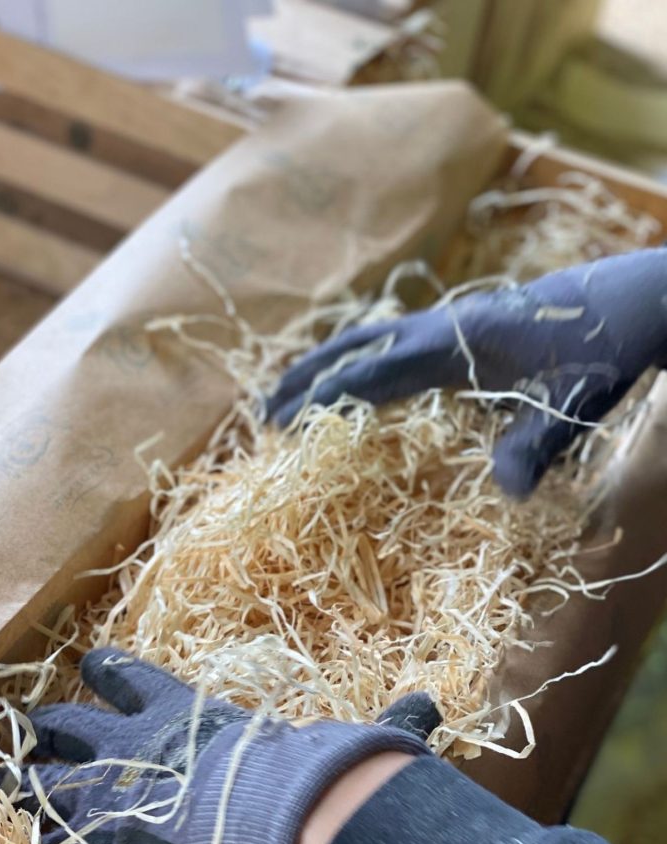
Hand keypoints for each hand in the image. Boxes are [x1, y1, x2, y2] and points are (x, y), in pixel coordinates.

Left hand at [0, 649, 439, 843]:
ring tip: (1, 776)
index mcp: (185, 716)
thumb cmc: (308, 775)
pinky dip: (41, 840)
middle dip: (49, 722)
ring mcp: (113, 791)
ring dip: (24, 778)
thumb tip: (432, 707)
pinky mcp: (106, 842)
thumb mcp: (346, 741)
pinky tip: (26, 843)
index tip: (91, 662)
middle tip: (30, 722)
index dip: (110, 671)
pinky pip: (54, 840)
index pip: (134, 678)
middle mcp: (136, 745)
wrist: (281, 821)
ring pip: (44, 777)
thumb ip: (387, 722)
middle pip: (72, 722)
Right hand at [266, 249, 666, 495]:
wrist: (636, 299)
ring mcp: (453, 322)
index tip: (283, 424)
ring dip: (329, 363)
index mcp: (456, 342)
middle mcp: (444, 326)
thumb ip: (536, 446)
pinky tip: (363, 380)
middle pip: (357, 346)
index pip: (373, 370)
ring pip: (373, 337)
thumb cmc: (602, 349)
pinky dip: (363, 358)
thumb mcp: (573, 404)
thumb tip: (508, 494)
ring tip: (293, 390)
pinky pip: (397, 340)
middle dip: (307, 377)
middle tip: (264, 411)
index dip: (326, 398)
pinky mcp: (467, 326)